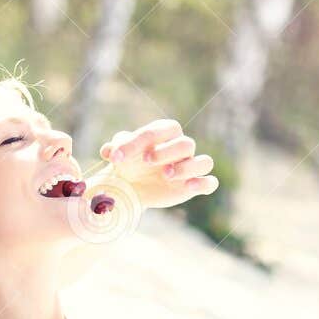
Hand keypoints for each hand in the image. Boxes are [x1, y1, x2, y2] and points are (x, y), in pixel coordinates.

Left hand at [99, 121, 218, 210]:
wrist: (131, 187)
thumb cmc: (128, 163)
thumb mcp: (119, 153)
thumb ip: (116, 146)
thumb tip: (109, 149)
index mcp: (165, 134)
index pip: (160, 131)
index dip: (138, 141)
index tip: (116, 157)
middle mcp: (181, 148)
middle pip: (186, 144)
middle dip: (167, 151)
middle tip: (146, 160)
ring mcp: (189, 167)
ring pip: (203, 162)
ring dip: (187, 168)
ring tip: (166, 175)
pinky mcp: (193, 186)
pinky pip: (210, 183)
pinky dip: (203, 184)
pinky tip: (188, 187)